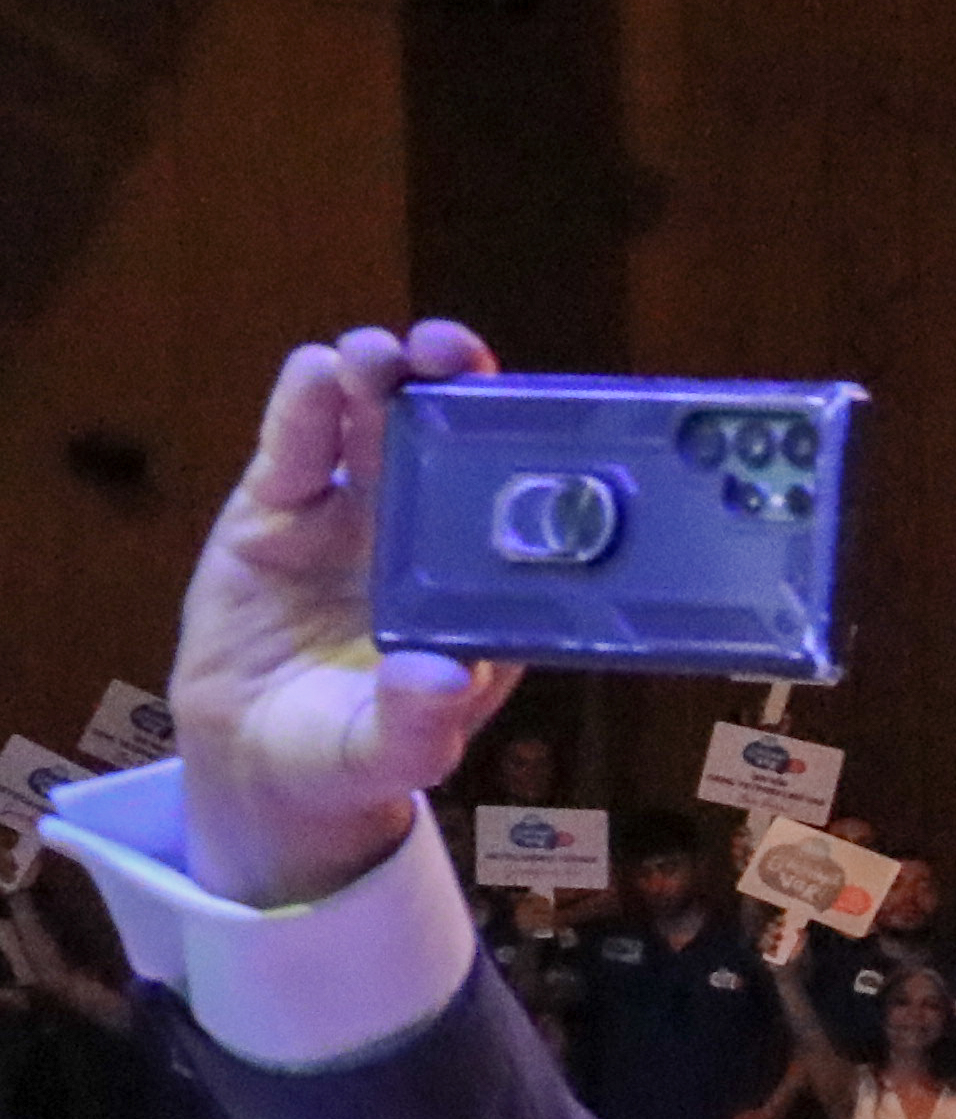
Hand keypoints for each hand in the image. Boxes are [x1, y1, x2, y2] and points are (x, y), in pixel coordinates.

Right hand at [172, 321, 516, 906]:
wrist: (261, 765)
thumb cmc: (352, 757)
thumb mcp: (389, 754)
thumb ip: (417, 724)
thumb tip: (439, 682)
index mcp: (485, 587)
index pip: (522, 500)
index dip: (526, 448)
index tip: (531, 410)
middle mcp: (429, 535)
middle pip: (451, 439)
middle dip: (454, 386)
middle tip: (447, 352)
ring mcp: (356, 513)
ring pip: (372, 426)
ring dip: (378, 380)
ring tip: (374, 354)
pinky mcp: (280, 509)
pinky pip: (296, 448)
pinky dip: (304, 407)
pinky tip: (313, 372)